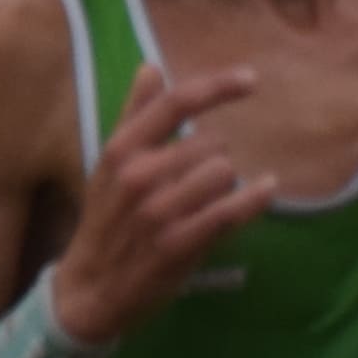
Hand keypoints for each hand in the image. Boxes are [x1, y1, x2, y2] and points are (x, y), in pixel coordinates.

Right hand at [53, 65, 270, 342]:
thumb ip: (134, 115)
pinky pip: (230, 209)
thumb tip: (151, 67)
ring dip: (225, 185)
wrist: (90, 289)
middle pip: (211, 143)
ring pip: (224, 173)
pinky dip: (255, 198)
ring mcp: (158, 211)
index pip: (176, 103)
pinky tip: (266, 188)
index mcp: (121, 150)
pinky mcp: (178, 243)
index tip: (251, 79)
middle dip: (215, 159)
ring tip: (206, 201)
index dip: (218, 86)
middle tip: (197, 182)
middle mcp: (138, 175)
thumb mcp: (110, 165)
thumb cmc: (106, 221)